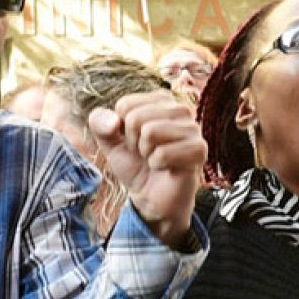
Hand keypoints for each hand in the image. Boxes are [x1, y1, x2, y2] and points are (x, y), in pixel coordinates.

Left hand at [89, 92, 205, 248]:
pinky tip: (166, 168)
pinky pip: (163, 152)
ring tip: (155, 159)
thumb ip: (100, 124)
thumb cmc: (135, 166)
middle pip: (136, 117)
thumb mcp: (109, 143)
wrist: (152, 198)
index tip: (133, 142)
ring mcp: (192, 128)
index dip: (122, 130)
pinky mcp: (199, 149)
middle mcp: (180, 109)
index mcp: (160, 100)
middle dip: (133, 142)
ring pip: (150, 132)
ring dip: (145, 153)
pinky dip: (157, 164)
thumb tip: (113, 121)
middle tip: (145, 154)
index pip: (125, 105)